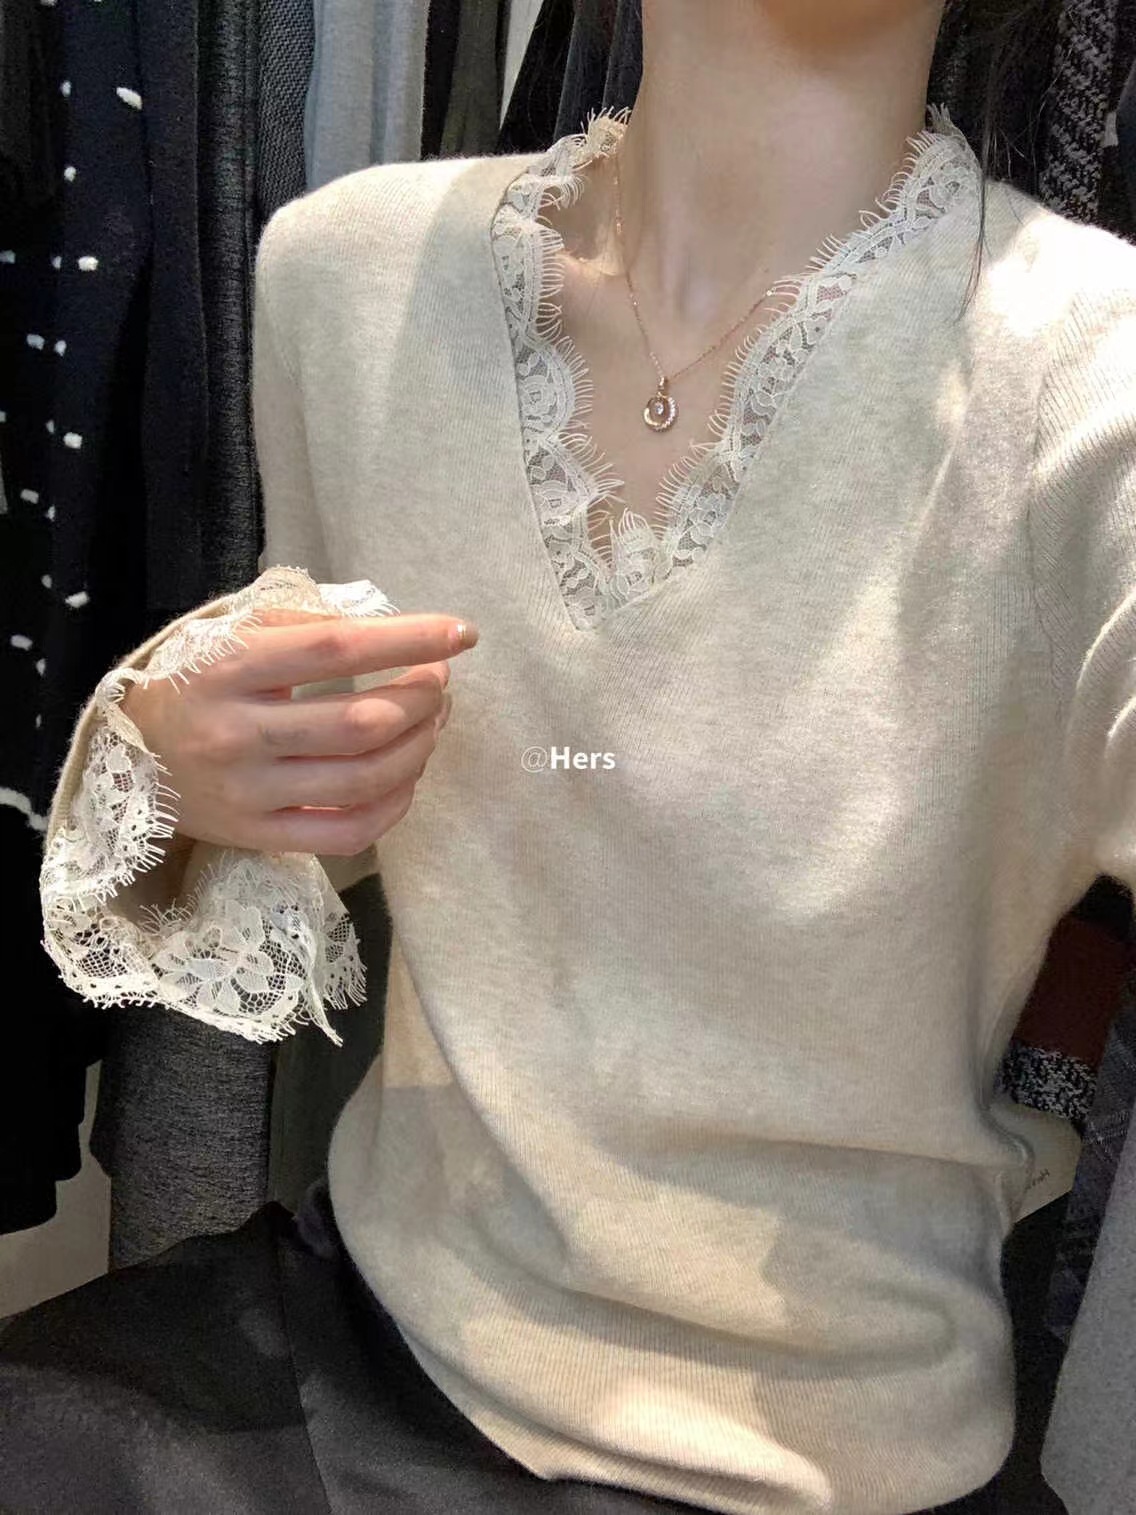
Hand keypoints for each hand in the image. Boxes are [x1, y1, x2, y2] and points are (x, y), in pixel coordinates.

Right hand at [121, 609, 477, 855]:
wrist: (130, 754)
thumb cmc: (196, 680)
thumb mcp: (233, 630)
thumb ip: (306, 626)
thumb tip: (398, 633)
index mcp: (227, 666)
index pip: (337, 649)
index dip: (409, 640)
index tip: (459, 634)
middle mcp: (236, 733)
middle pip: (362, 722)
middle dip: (422, 699)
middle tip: (439, 682)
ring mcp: (247, 792)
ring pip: (364, 779)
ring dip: (419, 747)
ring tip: (432, 723)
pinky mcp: (257, 836)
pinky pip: (347, 831)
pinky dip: (395, 804)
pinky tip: (408, 775)